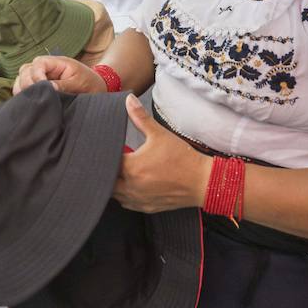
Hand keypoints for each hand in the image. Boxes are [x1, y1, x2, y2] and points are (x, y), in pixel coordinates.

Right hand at [13, 56, 105, 95]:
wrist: (96, 88)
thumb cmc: (89, 82)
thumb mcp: (79, 83)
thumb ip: (63, 85)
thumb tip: (48, 89)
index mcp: (56, 62)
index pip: (38, 64)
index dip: (36, 76)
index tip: (42, 88)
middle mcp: (45, 68)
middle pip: (25, 70)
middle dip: (26, 83)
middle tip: (34, 96)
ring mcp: (41, 76)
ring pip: (22, 78)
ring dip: (22, 88)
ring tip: (29, 100)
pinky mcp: (39, 87)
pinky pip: (25, 87)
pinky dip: (23, 94)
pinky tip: (27, 102)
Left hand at [113, 96, 210, 213]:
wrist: (202, 181)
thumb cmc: (182, 158)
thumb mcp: (160, 134)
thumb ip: (140, 117)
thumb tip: (128, 100)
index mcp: (131, 168)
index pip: (107, 160)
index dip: (105, 152)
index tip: (107, 146)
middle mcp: (131, 187)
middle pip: (107, 180)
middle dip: (107, 169)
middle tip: (112, 159)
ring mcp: (138, 200)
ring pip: (115, 194)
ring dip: (114, 184)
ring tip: (121, 171)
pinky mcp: (146, 207)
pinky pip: (127, 203)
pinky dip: (125, 195)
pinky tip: (132, 184)